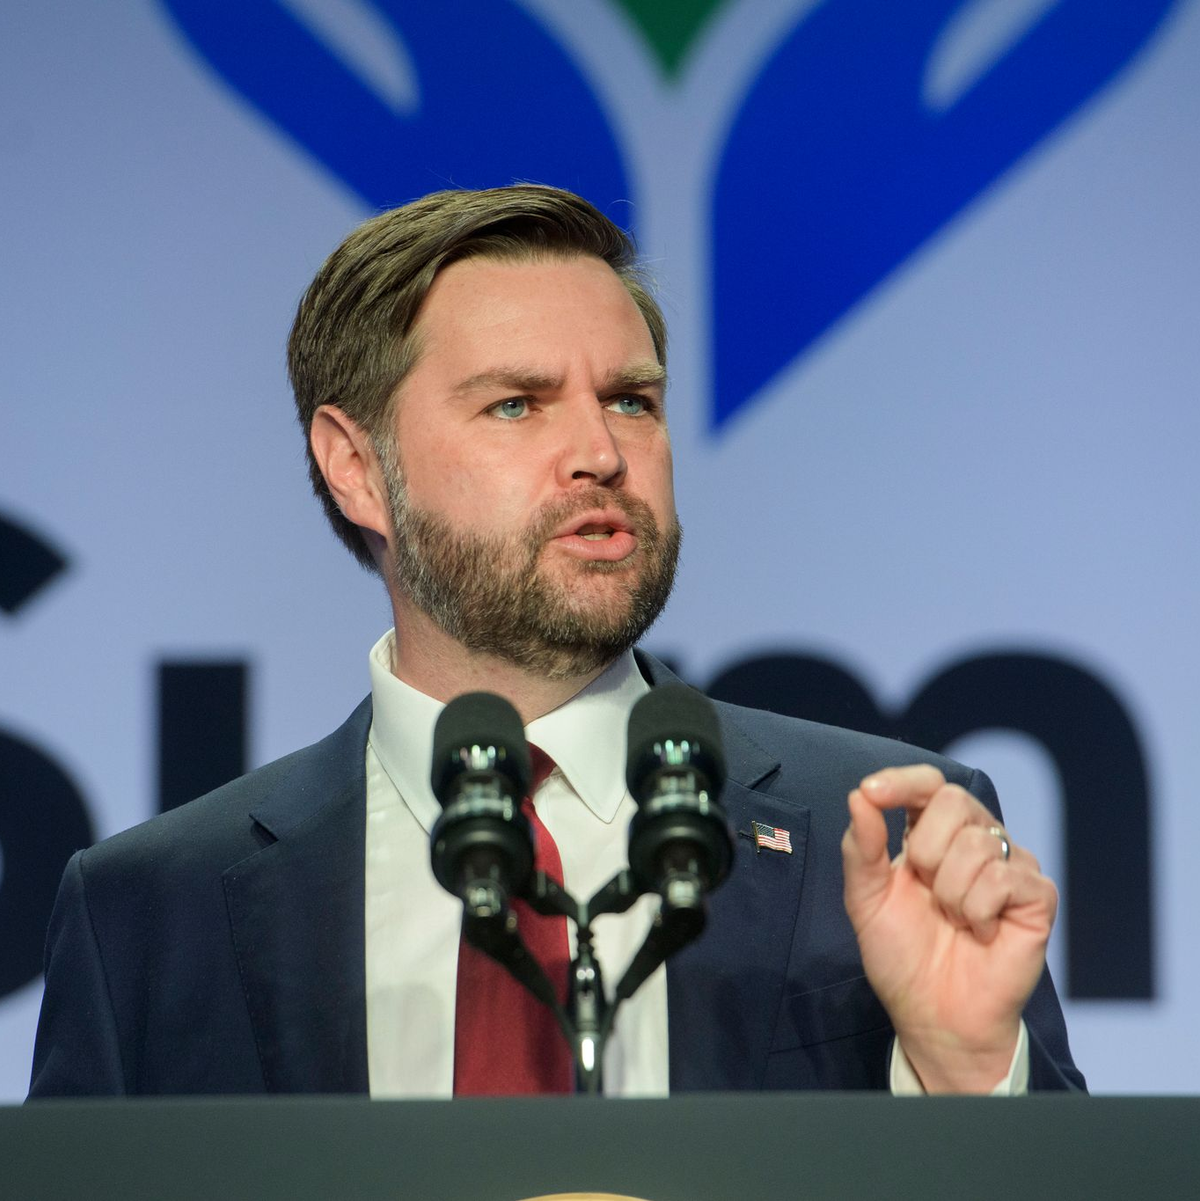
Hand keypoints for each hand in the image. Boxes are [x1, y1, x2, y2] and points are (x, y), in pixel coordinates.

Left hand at [841, 765, 1056, 1092]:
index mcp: (931, 833)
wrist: (934, 1014)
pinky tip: (981, 932)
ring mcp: (1010, 865)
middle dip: (925, 849)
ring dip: (950, 893)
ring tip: (953, 921)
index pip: (927, 783)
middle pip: (953, 800)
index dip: (902, 780)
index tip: (873, 792)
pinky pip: (1004, 878)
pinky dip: (978, 911)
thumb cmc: (901, 955)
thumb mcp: (866, 898)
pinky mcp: (1037, 895)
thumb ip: (861, 847)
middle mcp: (975, 839)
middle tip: (926, 891)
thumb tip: (859, 796)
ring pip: (977, 843)